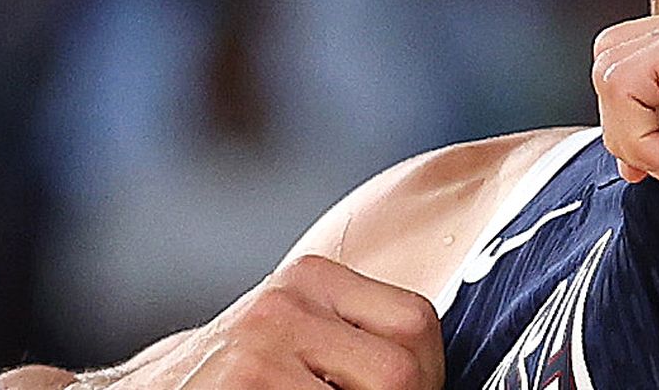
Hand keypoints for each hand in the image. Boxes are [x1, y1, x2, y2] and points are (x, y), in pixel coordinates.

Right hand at [100, 254, 443, 388]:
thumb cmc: (231, 379)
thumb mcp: (293, 338)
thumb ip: (353, 343)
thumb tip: (428, 378)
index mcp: (311, 278)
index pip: (416, 324)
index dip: (425, 376)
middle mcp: (285, 301)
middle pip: (401, 370)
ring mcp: (257, 348)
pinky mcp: (241, 386)